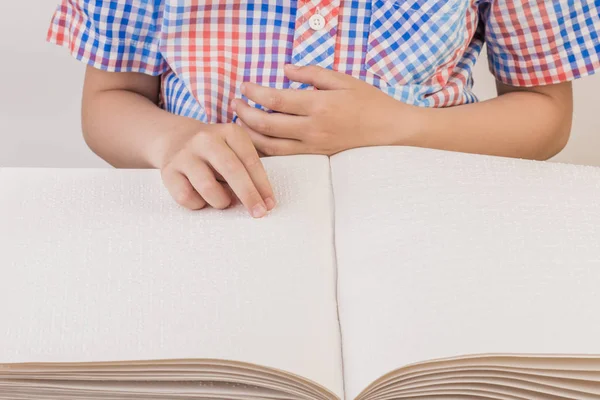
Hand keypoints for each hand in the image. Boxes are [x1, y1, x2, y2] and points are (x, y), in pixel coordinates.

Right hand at [158, 123, 275, 217]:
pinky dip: (199, 204)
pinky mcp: (168, 171)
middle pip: (232, 170)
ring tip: (223, 201)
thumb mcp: (235, 150)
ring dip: (221, 201)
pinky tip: (202, 198)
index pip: (250, 161)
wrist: (176, 139)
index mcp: (229, 132)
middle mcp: (206, 139)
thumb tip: (262, 201)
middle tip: (258, 213)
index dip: (262, 186)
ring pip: (208, 188)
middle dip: (248, 195)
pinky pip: (187, 197)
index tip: (269, 204)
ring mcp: (185, 154)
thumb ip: (248, 170)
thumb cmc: (215, 152)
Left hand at [232, 64, 422, 155]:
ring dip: (249, 134)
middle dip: (244, 113)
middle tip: (234, 104)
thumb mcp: (342, 79)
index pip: (275, 99)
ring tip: (240, 122)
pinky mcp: (315, 157)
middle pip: (266, 124)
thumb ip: (311, 74)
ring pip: (270, 146)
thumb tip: (284, 70)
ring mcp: (313, 146)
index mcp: (318, 105)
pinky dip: (264, 149)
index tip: (244, 86)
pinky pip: (283, 156)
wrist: (389, 131)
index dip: (254, 92)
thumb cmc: (368, 102)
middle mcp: (312, 128)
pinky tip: (256, 141)